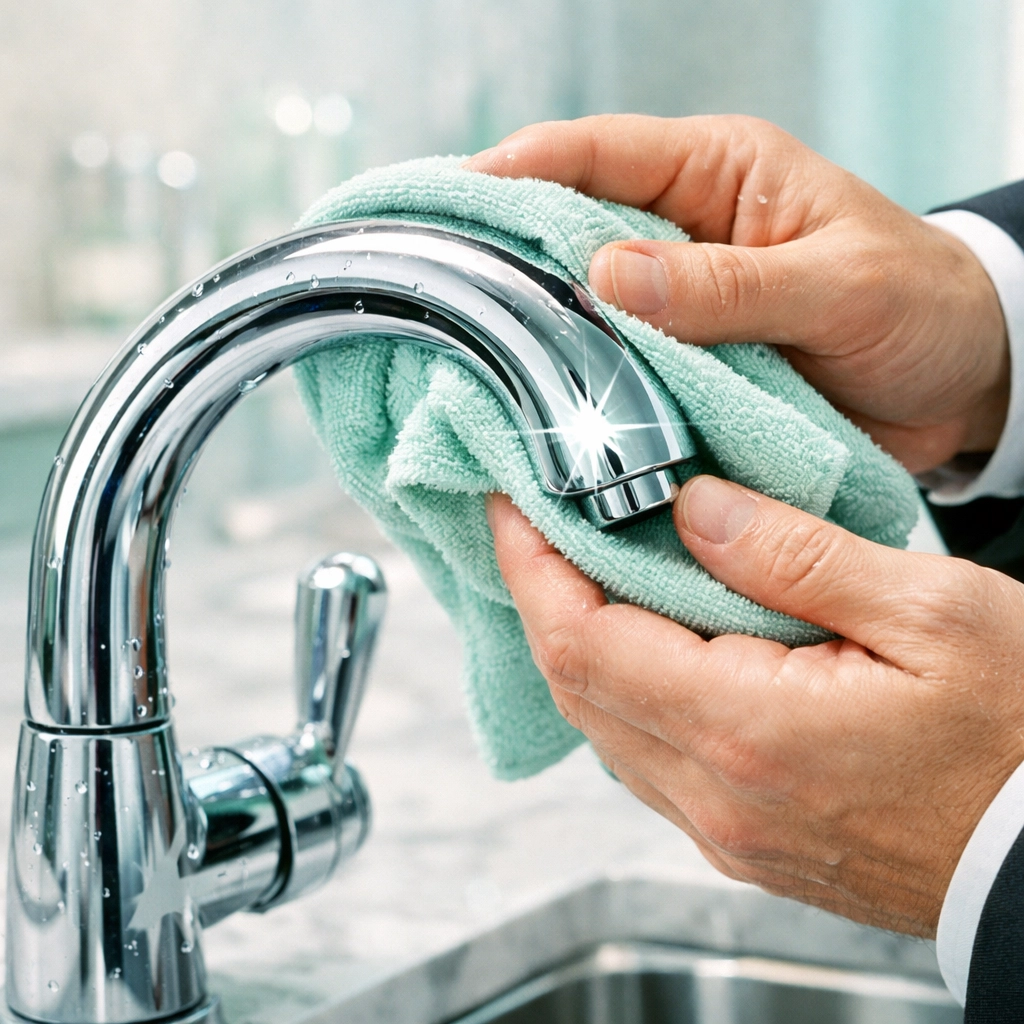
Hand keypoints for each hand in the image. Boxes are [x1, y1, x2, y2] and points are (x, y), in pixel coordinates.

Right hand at [465, 115, 1008, 472]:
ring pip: (586, 312)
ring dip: (543, 336)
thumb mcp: (839, 283)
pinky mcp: (685, 370)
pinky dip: (585, 390)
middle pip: (571, 234)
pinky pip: (619, 373)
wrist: (962, 386)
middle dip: (510, 259)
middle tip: (448, 293)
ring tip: (477, 361)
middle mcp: (684, 237)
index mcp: (719, 175)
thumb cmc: (919, 304)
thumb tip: (608, 276)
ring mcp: (678, 309)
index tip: (455, 199)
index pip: (600, 154)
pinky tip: (545, 412)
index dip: (520, 170)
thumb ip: (731, 283)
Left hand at [487, 483, 1023, 935]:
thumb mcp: (928, 612)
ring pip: (603, 724)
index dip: (532, 567)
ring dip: (577, 641)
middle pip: (576, 684)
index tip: (511, 505)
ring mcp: (725, 828)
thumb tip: (696, 508)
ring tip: (581, 566)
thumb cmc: (1019, 737)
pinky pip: (644, 756)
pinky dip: (620, 688)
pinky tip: (641, 639)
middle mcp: (717, 795)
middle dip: (541, 594)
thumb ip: (795, 555)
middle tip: (537, 522)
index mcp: (748, 730)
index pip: (584, 641)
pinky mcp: (743, 838)